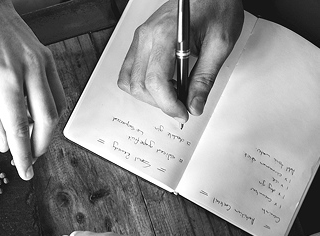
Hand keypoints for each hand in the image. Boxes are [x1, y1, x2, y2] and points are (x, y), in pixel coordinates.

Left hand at [0, 0, 65, 179]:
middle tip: (29, 159)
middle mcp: (30, 69)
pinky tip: (35, 117)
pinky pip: (57, 92)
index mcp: (5, 78)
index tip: (25, 172)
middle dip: (39, 146)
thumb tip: (4, 144)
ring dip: (46, 130)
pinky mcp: (48, 58)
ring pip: (57, 108)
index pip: (20, 126)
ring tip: (30, 140)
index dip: (23, 153)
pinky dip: (50, 110)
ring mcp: (43, 62)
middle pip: (47, 120)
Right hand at [117, 0, 243, 122]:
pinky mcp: (140, 41)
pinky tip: (160, 85)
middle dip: (160, 103)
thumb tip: (194, 105)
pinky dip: (140, 85)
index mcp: (166, 33)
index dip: (168, 104)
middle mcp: (146, 35)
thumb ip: (205, 79)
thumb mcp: (220, 44)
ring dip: (148, 96)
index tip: (183, 112)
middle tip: (181, 106)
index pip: (156, 81)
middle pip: (139, 85)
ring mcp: (140, 38)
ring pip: (129, 81)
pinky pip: (128, 71)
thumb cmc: (217, 6)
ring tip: (171, 94)